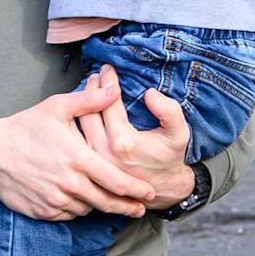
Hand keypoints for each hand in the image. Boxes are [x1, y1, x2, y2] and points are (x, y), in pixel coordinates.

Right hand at [0, 84, 157, 220]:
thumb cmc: (24, 127)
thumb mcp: (56, 107)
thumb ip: (89, 101)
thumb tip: (115, 90)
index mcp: (78, 159)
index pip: (118, 182)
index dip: (137, 190)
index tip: (149, 193)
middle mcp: (70, 185)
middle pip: (108, 203)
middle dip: (127, 207)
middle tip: (140, 208)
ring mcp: (57, 201)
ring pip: (88, 209)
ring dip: (99, 205)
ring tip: (105, 199)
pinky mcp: (45, 212)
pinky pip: (69, 215)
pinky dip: (77, 209)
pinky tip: (77, 199)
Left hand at [77, 65, 194, 208]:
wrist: (162, 187)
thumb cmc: (169, 157)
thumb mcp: (179, 134)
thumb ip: (170, 112)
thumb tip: (149, 93)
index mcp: (123, 142)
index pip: (108, 102)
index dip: (107, 82)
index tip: (108, 68)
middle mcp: (103, 150)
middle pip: (87, 110)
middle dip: (91, 87)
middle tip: (96, 74)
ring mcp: (93, 158)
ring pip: (77, 122)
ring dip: (81, 100)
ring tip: (90, 85)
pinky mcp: (88, 162)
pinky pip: (75, 135)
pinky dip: (77, 116)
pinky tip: (83, 105)